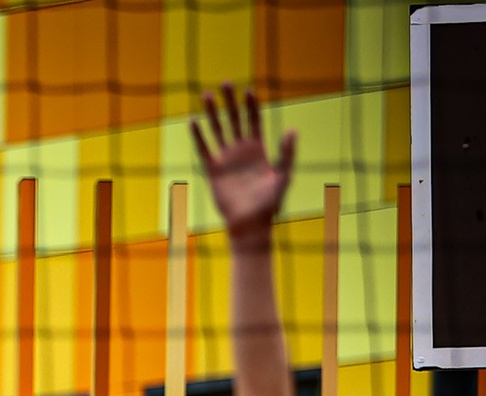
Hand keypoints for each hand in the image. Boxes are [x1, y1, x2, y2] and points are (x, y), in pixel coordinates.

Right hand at [192, 85, 295, 244]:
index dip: (251, 105)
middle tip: (225, 83)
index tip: (247, 89)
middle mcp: (241, 150)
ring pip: (218, 130)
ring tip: (206, 95)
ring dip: (212, 112)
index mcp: (259, 149)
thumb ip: (287, 153)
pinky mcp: (213, 170)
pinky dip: (198, 136)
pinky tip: (193, 121)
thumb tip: (292, 130)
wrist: (250, 223)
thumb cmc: (270, 203)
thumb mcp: (283, 175)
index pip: (254, 120)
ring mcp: (226, 159)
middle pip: (235, 119)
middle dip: (230, 101)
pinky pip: (204, 149)